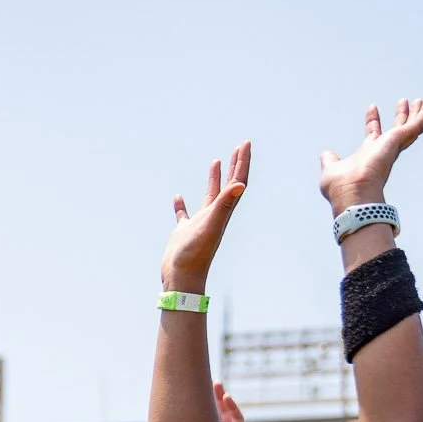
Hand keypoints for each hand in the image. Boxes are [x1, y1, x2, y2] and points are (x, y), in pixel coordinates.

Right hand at [159, 141, 248, 293]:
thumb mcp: (211, 225)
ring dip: (214, 179)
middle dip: (234, 165)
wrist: (182, 278)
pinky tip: (178, 197)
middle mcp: (214, 215)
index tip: (245, 143)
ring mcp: (199, 223)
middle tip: (239, 147)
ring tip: (215, 162)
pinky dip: (182, 205)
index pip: (237, 181)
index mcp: (223, 211)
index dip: (242, 162)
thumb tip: (241, 184)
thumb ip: (224, 204)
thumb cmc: (196, 254)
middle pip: (228, 185)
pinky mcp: (184, 232)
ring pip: (209, 196)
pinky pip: (184, 214)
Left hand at [319, 97, 422, 212]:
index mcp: (368, 155)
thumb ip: (330, 160)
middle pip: (396, 130)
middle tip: (403, 102)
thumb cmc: (342, 187)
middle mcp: (383, 151)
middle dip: (400, 116)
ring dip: (416, 113)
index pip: (373, 135)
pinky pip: (417, 124)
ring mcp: (392, 147)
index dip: (372, 121)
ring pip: (410, 127)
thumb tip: (326, 154)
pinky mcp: (399, 141)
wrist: (353, 194)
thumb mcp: (332, 169)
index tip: (372, 107)